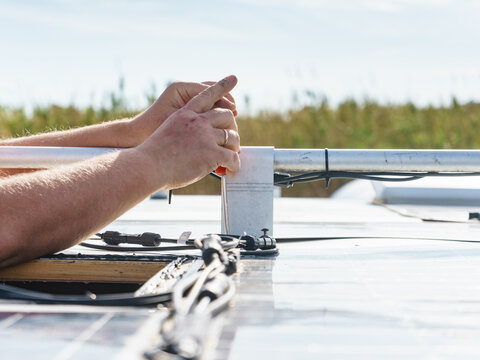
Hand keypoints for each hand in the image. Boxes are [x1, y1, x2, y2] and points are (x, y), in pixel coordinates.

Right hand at [138, 75, 239, 189]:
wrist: (147, 167)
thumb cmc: (154, 155)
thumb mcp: (168, 131)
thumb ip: (184, 129)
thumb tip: (197, 139)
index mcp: (185, 113)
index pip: (206, 94)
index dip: (222, 86)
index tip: (234, 78)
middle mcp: (197, 121)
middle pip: (226, 115)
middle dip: (232, 127)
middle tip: (232, 142)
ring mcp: (205, 135)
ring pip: (232, 137)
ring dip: (234, 148)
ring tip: (232, 158)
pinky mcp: (211, 152)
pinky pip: (232, 156)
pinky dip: (234, 165)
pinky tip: (230, 170)